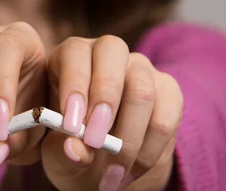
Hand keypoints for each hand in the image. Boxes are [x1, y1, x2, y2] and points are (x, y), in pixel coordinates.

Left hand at [40, 36, 182, 190]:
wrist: (103, 166)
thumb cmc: (72, 146)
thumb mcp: (57, 151)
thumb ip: (63, 149)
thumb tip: (75, 149)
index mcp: (72, 56)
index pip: (75, 53)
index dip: (75, 86)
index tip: (71, 126)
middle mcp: (108, 53)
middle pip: (113, 55)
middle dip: (105, 101)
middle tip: (95, 143)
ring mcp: (141, 69)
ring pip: (142, 90)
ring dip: (127, 138)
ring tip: (111, 173)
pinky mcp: (168, 92)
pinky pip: (165, 117)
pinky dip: (148, 151)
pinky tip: (130, 172)